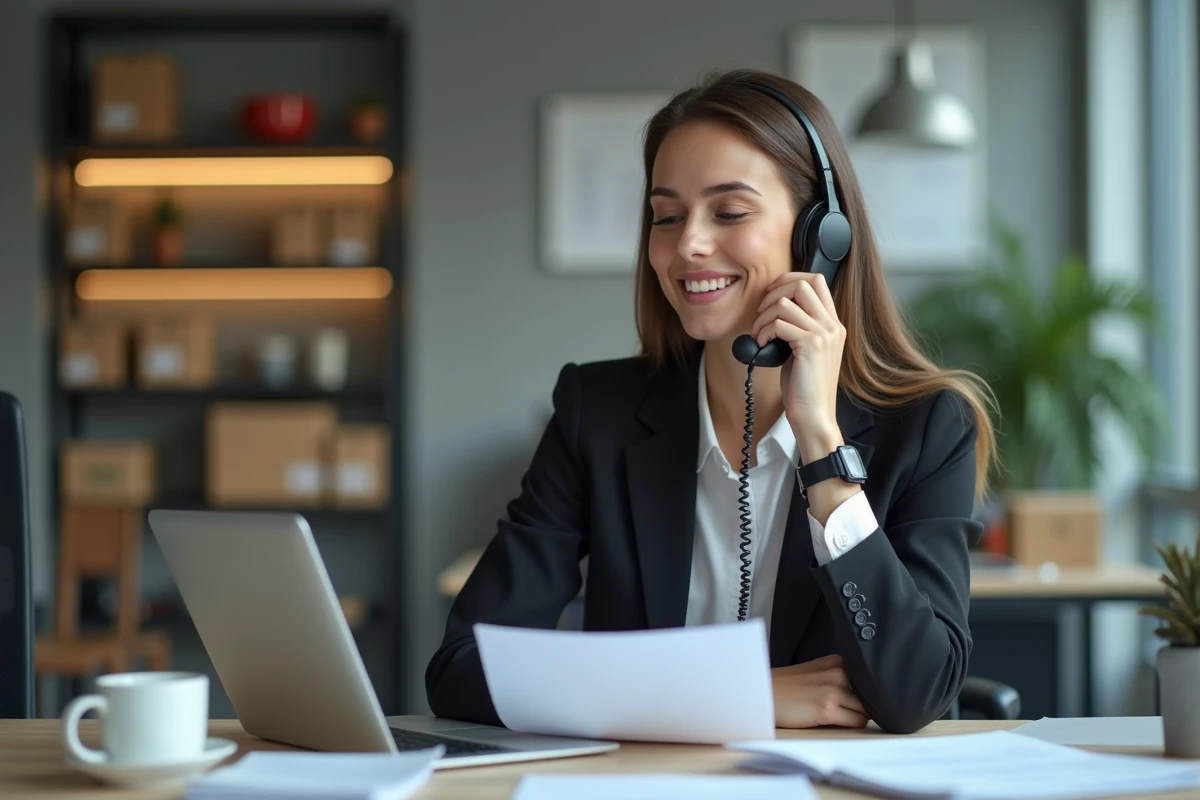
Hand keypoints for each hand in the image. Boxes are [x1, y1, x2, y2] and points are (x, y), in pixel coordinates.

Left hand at [752, 272, 844, 446]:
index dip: (789, 280)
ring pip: (786, 303)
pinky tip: (761, 344)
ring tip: (758, 334)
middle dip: (774, 293)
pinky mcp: (810, 345)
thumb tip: (774, 311)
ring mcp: (823, 335)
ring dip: (763, 316)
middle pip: (803, 283)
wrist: (814, 415)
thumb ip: (798, 328)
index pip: (816, 281)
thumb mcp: (804, 351)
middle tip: (761, 313)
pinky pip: (780, 323)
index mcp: (833, 325)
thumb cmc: (805, 387)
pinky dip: (764, 331)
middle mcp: (832, 326)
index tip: (771, 294)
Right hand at [771, 654, 868, 728]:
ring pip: (865, 710)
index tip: (853, 701)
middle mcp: (838, 672)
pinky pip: (856, 722)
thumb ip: (838, 679)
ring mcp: (833, 690)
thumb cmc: (785, 687)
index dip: (863, 694)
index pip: (866, 681)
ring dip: (856, 717)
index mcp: (836, 662)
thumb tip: (864, 698)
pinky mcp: (827, 709)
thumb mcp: (815, 672)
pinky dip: (852, 726)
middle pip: (869, 696)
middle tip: (844, 711)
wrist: (763, 694)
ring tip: (836, 717)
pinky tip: (835, 722)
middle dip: (861, 706)